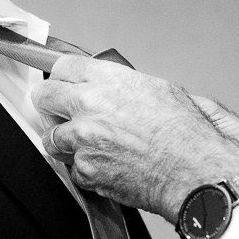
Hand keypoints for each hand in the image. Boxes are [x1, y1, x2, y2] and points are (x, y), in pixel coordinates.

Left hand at [32, 56, 238, 224]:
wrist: (194, 170)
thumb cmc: (186, 132)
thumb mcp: (158, 89)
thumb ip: (122, 86)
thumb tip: (107, 88)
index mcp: (109, 79)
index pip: (63, 67)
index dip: (61, 77)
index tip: (61, 85)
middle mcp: (90, 104)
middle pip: (44, 96)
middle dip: (50, 104)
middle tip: (59, 113)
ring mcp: (83, 138)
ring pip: (51, 137)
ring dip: (66, 142)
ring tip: (92, 148)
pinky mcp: (84, 169)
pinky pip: (73, 169)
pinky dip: (87, 171)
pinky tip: (110, 168)